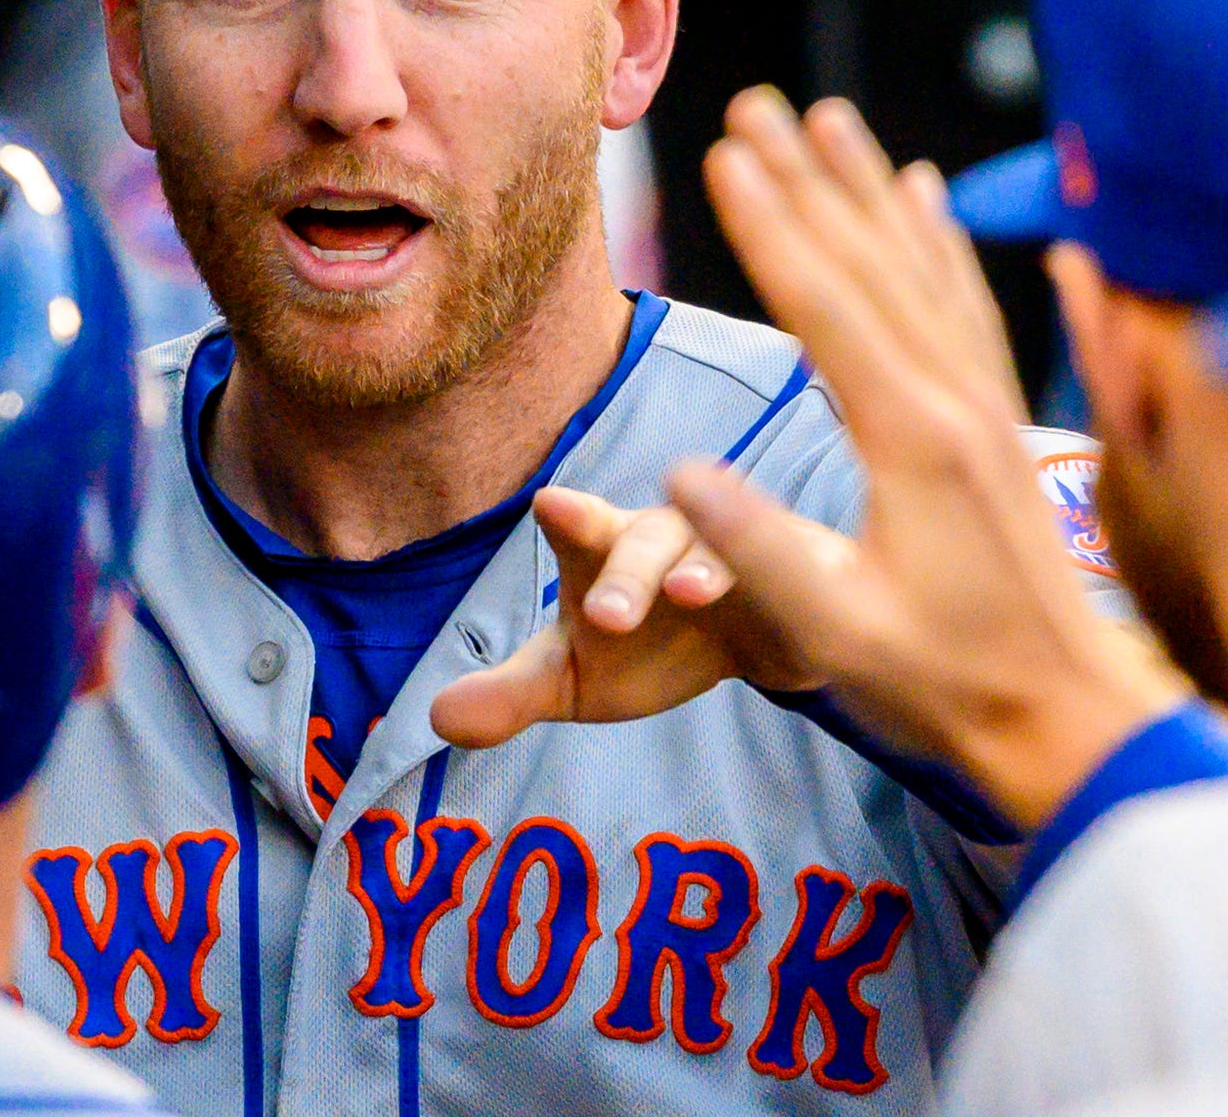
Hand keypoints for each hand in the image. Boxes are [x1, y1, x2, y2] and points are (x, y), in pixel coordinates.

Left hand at [433, 487, 798, 746]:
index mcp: (602, 551)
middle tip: (606, 618)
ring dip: (701, 568)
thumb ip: (513, 693)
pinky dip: (780, 582)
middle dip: (626, 575)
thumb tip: (438, 720)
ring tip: (687, 593)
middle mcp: (663, 537)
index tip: (554, 508)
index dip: (569, 518)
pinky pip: (786, 571)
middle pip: (640, 544)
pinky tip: (779, 609)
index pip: (579, 528)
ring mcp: (729, 549)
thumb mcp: (576, 677)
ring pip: (714, 548)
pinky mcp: (790, 572)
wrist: (748, 644)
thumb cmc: (649, 646)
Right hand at [678, 89, 1188, 827]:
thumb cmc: (948, 684)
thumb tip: (680, 473)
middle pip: (871, 263)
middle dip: (807, 178)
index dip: (770, 227)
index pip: (826, 307)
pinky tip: (925, 199)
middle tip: (758, 103)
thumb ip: (757, 548)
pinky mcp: (1002, 424)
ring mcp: (987, 408)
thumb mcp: (835, 630)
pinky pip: (969, 306)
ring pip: (923, 269)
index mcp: (912, 440)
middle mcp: (957, 403)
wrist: (1069, 715)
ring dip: (870, 190)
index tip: (726, 154)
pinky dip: (940, 241)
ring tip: (831, 122)